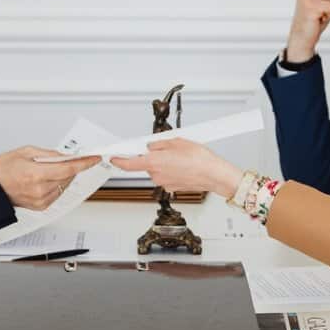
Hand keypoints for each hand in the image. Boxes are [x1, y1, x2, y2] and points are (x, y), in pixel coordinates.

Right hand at [0, 147, 100, 210]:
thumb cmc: (2, 169)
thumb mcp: (26, 151)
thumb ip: (49, 154)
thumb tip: (65, 155)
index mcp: (36, 174)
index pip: (68, 168)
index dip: (84, 163)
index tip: (93, 158)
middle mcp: (40, 190)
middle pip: (68, 177)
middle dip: (72, 166)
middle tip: (71, 158)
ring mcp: (41, 200)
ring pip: (65, 185)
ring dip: (64, 176)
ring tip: (50, 168)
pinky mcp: (41, 206)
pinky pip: (58, 193)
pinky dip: (58, 184)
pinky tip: (47, 178)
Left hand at [110, 139, 243, 197]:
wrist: (214, 175)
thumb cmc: (200, 159)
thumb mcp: (178, 142)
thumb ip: (160, 143)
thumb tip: (152, 145)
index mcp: (154, 162)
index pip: (129, 164)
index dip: (119, 160)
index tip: (114, 157)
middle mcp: (157, 175)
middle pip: (147, 164)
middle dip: (154, 156)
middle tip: (167, 149)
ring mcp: (164, 183)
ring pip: (158, 170)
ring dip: (164, 164)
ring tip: (181, 158)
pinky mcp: (172, 188)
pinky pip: (167, 176)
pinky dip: (172, 171)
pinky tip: (184, 166)